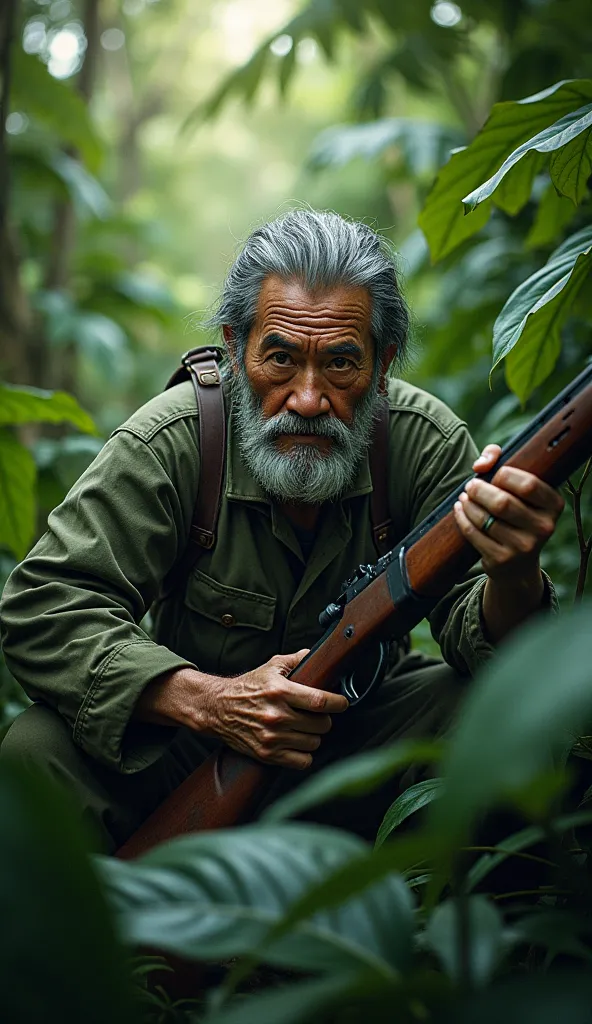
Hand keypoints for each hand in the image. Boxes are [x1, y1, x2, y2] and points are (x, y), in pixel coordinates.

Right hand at [137, 651, 347, 769]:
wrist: (217, 708)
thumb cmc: (247, 687)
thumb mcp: (271, 667)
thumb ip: (296, 660)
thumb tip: (317, 654)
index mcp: (280, 691)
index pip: (321, 701)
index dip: (338, 703)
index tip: (342, 703)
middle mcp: (277, 715)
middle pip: (322, 724)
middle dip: (324, 719)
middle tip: (317, 715)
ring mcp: (272, 737)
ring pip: (314, 743)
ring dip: (314, 736)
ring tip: (305, 728)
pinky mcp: (267, 754)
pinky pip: (302, 761)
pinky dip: (304, 754)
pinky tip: (298, 744)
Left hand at [453, 443, 563, 585]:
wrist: (518, 564)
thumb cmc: (517, 512)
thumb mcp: (518, 488)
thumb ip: (500, 460)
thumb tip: (481, 464)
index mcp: (554, 505)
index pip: (528, 485)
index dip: (505, 475)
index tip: (495, 475)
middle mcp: (543, 528)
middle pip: (503, 503)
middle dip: (479, 490)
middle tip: (470, 486)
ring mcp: (524, 547)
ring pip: (486, 519)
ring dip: (468, 504)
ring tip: (464, 497)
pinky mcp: (503, 560)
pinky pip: (474, 534)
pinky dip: (462, 519)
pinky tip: (460, 510)